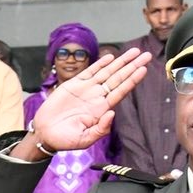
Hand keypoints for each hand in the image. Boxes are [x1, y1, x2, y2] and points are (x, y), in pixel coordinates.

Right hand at [25, 48, 151, 154]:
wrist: (44, 134)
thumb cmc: (64, 140)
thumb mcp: (85, 140)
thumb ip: (100, 129)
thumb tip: (112, 113)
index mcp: (101, 110)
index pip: (121, 91)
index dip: (132, 80)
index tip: (143, 69)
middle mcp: (96, 97)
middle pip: (119, 78)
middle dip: (132, 66)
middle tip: (147, 55)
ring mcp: (86, 90)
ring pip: (107, 72)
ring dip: (121, 62)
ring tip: (134, 52)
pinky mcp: (73, 85)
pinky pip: (89, 71)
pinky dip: (100, 64)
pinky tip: (110, 57)